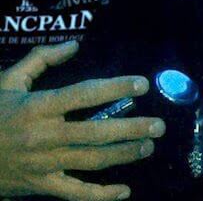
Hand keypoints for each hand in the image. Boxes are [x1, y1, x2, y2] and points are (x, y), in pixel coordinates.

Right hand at [0, 42, 164, 200]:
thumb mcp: (7, 82)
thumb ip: (40, 60)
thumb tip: (74, 44)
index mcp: (37, 107)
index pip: (84, 94)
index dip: (116, 88)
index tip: (141, 84)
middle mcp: (43, 136)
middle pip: (96, 132)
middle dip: (131, 129)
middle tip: (158, 125)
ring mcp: (42, 164)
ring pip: (91, 161)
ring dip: (123, 155)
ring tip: (147, 147)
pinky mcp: (39, 186)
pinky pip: (74, 193)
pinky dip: (100, 195)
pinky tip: (123, 191)